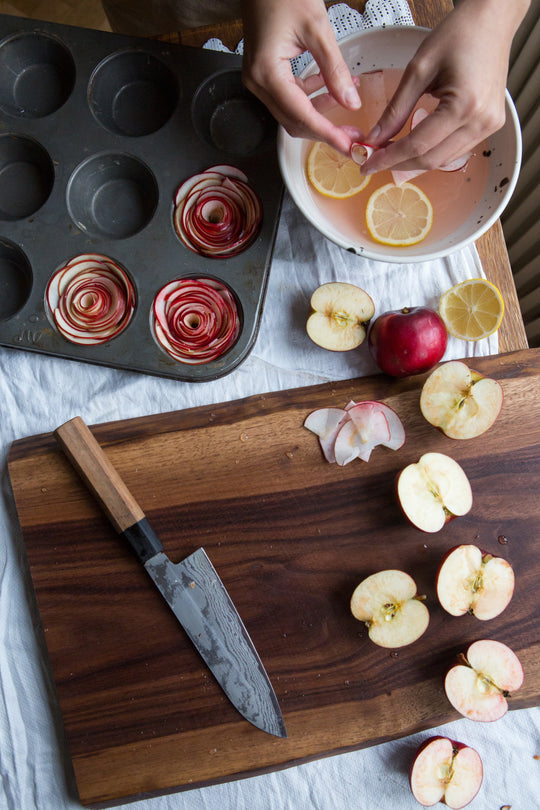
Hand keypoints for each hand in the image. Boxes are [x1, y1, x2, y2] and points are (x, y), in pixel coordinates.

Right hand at [241, 0, 361, 153]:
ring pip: (293, 113)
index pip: (301, 116)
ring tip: (349, 108)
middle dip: (325, 131)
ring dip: (321, 114)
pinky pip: (289, 97)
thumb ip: (335, 69)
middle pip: (294, 122)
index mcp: (267, 74)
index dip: (327, 134)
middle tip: (354, 135)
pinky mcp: (265, 74)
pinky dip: (311, 98)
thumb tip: (351, 102)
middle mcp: (258, 83)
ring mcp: (259, 80)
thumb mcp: (317, 28)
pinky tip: (332, 90)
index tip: (349, 146)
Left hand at [362, 0, 529, 174]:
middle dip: (399, 164)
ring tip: (390, 154)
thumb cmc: (459, 34)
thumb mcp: (418, 69)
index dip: (389, 158)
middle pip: (430, 159)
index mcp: (464, 105)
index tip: (367, 164)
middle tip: (374, 161)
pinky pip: (455, 150)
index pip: (418, 145)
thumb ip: (395, 109)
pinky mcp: (490, 125)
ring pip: (443, 160)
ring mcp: (489, 126)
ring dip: (414, 161)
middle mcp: (481, 121)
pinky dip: (432, 152)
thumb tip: (375, 138)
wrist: (492, 20)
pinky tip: (414, 146)